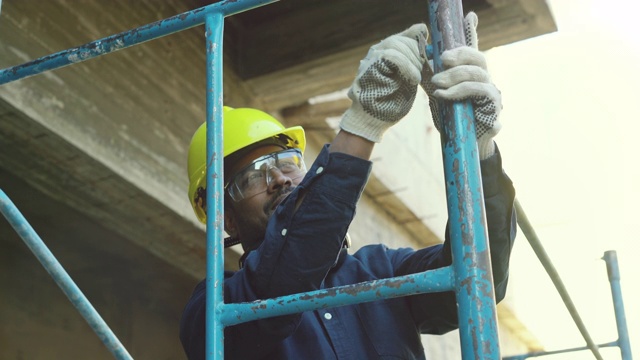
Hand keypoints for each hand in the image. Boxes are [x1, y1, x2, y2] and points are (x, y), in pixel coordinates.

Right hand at [340, 24, 427, 142]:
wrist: (373, 120)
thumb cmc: (391, 103)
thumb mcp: (408, 80)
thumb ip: (415, 64)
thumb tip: (428, 47)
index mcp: (388, 51)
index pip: (409, 33)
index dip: (421, 41)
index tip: (428, 56)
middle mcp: (377, 50)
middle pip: (404, 39)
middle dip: (418, 55)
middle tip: (420, 74)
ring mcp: (372, 57)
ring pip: (397, 44)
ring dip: (412, 62)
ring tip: (415, 79)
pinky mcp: (370, 65)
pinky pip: (392, 56)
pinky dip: (407, 67)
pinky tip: (412, 80)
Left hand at [421, 12, 501, 159]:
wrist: (464, 144)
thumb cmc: (453, 117)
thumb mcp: (439, 93)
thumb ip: (434, 75)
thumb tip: (422, 55)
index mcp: (471, 73)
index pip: (472, 49)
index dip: (472, 32)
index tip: (469, 16)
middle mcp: (484, 78)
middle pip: (477, 56)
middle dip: (459, 54)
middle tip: (442, 59)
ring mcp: (491, 90)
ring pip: (477, 72)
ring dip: (453, 75)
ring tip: (436, 82)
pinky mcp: (492, 104)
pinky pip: (477, 90)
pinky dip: (457, 91)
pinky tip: (443, 95)